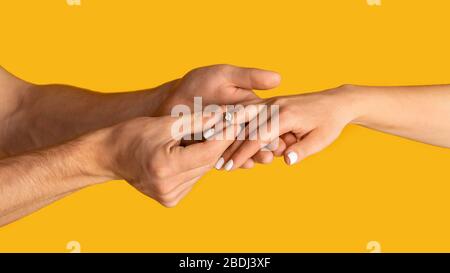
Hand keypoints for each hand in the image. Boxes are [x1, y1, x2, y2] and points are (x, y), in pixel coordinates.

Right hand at [94, 114, 239, 206]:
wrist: (109, 156)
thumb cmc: (132, 135)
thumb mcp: (165, 123)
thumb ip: (196, 121)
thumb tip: (224, 115)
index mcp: (166, 167)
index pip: (208, 151)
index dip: (225, 135)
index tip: (239, 121)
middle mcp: (169, 187)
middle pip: (208, 163)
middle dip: (221, 143)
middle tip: (234, 124)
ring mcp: (169, 196)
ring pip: (203, 172)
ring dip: (210, 154)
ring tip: (218, 135)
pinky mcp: (170, 200)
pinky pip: (193, 179)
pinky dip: (197, 165)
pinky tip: (196, 151)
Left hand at [154, 64, 288, 167]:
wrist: (171, 102)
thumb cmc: (199, 84)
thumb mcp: (225, 76)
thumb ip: (250, 77)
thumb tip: (278, 78)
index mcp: (248, 107)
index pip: (266, 118)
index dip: (275, 126)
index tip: (284, 132)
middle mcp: (242, 124)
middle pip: (259, 136)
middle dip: (268, 143)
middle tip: (277, 151)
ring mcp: (229, 139)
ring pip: (246, 149)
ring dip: (256, 155)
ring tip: (263, 159)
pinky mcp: (216, 150)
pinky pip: (230, 157)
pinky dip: (238, 161)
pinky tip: (245, 165)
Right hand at [220, 85, 356, 168]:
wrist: (335, 102)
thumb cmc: (329, 123)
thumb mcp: (321, 140)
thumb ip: (303, 150)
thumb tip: (286, 161)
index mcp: (286, 115)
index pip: (258, 137)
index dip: (242, 153)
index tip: (229, 167)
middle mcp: (275, 105)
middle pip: (244, 126)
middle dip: (227, 145)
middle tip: (214, 162)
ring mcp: (271, 102)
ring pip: (242, 117)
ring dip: (227, 132)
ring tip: (212, 147)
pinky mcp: (270, 102)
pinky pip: (248, 112)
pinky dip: (235, 122)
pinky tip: (222, 131)